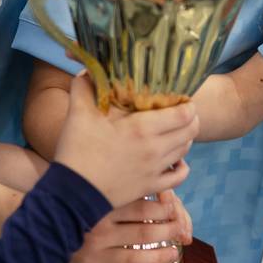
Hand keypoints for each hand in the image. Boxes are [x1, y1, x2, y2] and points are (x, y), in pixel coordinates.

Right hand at [55, 74, 197, 207]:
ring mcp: (155, 170)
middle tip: (180, 112)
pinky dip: (181, 167)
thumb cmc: (76, 151)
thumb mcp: (78, 114)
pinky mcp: (150, 186)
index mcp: (143, 128)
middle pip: (191, 130)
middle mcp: (155, 148)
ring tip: (174, 131)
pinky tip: (174, 159)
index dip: (188, 103)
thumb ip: (84, 87)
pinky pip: (179, 177)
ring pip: (185, 150)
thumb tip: (88, 69)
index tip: (179, 98)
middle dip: (190, 118)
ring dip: (184, 138)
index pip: (185, 113)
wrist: (71, 194)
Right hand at [55, 192, 192, 262]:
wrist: (26, 232)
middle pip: (143, 232)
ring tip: (173, 255)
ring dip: (157, 258)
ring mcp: (90, 257)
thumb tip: (151, 183)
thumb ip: (114, 187)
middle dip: (167, 233)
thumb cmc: (61, 206)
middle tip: (181, 233)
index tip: (176, 212)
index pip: (143, 207)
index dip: (165, 210)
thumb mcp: (86, 189)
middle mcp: (97, 232)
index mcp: (100, 208)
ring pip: (133, 259)